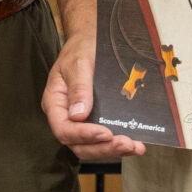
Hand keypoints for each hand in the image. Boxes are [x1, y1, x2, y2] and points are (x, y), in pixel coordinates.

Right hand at [42, 32, 146, 162]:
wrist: (91, 41)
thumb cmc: (81, 50)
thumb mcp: (79, 64)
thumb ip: (78, 88)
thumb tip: (78, 115)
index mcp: (55, 102)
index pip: (64, 129)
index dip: (83, 135)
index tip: (105, 133)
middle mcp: (66, 116)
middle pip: (78, 144)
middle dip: (103, 147)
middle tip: (125, 143)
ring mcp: (81, 120)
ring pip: (92, 146)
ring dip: (113, 149)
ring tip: (135, 146)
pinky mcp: (96, 120)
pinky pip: (104, 139)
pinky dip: (119, 144)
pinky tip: (135, 144)